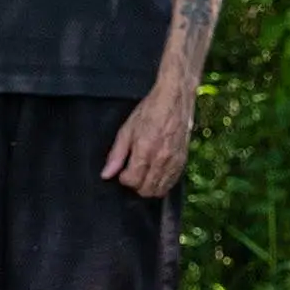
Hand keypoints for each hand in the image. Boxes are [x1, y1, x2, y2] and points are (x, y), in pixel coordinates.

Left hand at [103, 80, 195, 197]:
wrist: (174, 99)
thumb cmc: (150, 110)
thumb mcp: (127, 129)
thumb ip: (116, 154)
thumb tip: (106, 174)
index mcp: (145, 150)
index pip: (132, 180)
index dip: (124, 178)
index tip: (123, 171)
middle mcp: (161, 159)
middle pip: (146, 190)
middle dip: (136, 185)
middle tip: (133, 173)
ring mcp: (174, 161)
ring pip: (160, 191)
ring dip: (149, 187)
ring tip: (144, 174)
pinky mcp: (183, 160)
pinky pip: (172, 183)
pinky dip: (163, 184)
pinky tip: (156, 173)